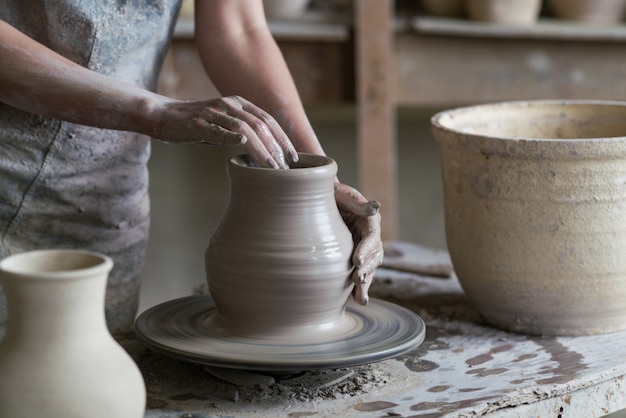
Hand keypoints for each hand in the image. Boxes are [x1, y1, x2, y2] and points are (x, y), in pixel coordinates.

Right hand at [152, 95, 298, 168]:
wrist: (163, 115)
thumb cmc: (196, 124)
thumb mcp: (224, 124)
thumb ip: (243, 132)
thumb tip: (265, 152)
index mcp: (238, 103)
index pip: (268, 120)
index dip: (283, 138)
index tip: (294, 157)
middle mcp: (228, 104)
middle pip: (260, 125)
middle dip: (276, 148)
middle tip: (285, 168)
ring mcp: (212, 112)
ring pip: (243, 129)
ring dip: (260, 149)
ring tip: (271, 167)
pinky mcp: (197, 123)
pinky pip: (216, 130)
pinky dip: (230, 137)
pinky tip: (243, 145)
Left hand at [335, 182, 383, 304]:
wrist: (318, 199)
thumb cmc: (331, 194)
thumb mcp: (343, 194)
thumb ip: (358, 202)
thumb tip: (375, 208)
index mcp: (369, 222)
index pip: (372, 237)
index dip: (366, 249)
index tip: (356, 261)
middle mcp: (369, 237)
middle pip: (374, 256)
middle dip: (367, 269)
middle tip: (357, 279)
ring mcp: (361, 249)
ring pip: (368, 268)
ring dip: (365, 283)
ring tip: (359, 298)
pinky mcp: (352, 259)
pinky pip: (359, 274)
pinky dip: (359, 288)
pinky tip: (357, 301)